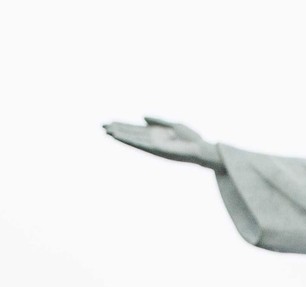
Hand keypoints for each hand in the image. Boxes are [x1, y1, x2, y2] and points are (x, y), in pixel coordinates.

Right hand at [102, 117, 223, 170]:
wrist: (202, 149)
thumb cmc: (191, 138)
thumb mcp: (173, 125)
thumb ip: (157, 121)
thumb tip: (142, 117)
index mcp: (156, 134)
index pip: (136, 130)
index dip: (124, 126)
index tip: (111, 122)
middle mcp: (153, 141)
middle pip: (132, 134)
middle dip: (118, 130)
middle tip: (102, 126)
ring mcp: (154, 146)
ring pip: (133, 139)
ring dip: (120, 135)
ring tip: (107, 131)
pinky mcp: (157, 149)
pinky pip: (140, 144)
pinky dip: (130, 140)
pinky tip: (121, 137)